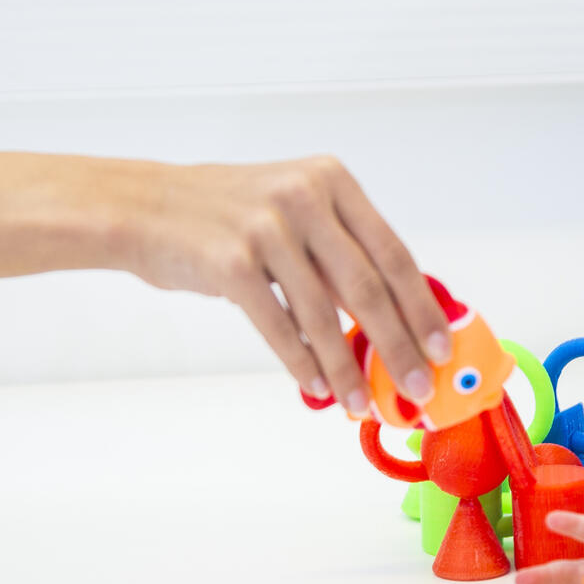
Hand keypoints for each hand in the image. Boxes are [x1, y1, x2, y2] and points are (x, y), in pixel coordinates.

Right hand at [0, 152, 449, 413]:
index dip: (421, 305)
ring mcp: (266, 228)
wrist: (143, 206)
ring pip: (325, 315)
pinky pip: (280, 326)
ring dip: (348, 368)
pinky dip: (302, 362)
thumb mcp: (292, 210)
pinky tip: (317, 386)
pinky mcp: (231, 262)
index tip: (441, 344)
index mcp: (331, 181)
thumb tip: (393, 317)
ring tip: (362, 402)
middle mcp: (304, 197)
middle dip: (399, 345)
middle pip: (370, 287)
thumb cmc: (223, 214)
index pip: (393, 251)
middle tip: (417, 385)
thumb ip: (339, 252)